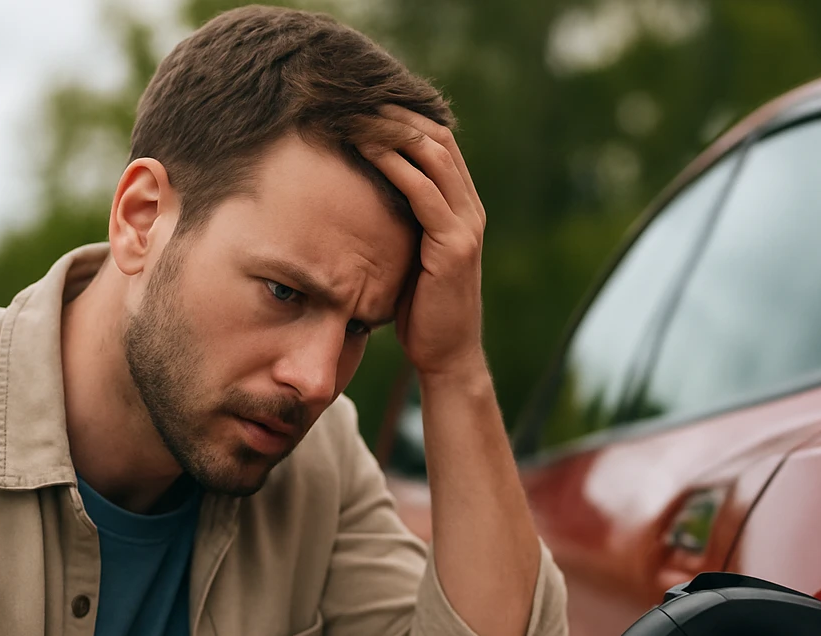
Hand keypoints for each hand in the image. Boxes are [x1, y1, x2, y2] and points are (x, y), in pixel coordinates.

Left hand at [365, 105, 487, 381]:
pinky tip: (363, 149)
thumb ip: (400, 224)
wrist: (446, 356)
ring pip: (431, 155)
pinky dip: (393, 164)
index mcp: (461, 206)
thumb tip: (362, 197)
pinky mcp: (455, 245)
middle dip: (393, 112)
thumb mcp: (409, 256)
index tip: (359, 100)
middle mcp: (470, 208)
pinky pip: (423, 191)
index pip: (436, 141)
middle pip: (435, 137)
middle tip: (351, 95)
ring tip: (352, 112)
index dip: (401, 115)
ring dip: (390, 129)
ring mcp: (466, 225)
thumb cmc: (420, 310)